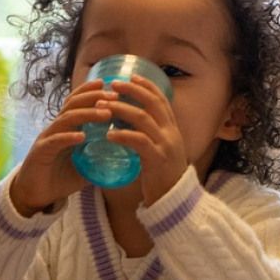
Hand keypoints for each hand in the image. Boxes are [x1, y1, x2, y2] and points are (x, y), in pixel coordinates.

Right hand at [10, 79, 114, 216]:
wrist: (34, 194)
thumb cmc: (60, 178)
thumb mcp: (85, 167)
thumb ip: (101, 158)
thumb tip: (126, 157)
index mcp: (66, 128)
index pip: (78, 102)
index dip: (92, 92)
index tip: (113, 88)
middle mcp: (56, 128)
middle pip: (73, 104)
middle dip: (94, 97)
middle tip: (114, 96)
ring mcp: (47, 138)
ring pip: (66, 119)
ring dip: (87, 114)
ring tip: (105, 114)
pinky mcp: (40, 152)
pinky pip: (55, 140)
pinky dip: (68, 137)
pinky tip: (82, 137)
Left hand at [103, 75, 187, 205]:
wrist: (176, 203)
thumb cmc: (163, 178)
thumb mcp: (161, 151)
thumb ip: (150, 136)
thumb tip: (130, 123)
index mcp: (173, 130)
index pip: (162, 100)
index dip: (147, 86)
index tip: (131, 76)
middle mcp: (172, 134)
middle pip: (153, 103)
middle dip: (132, 90)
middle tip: (113, 84)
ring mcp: (166, 146)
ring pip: (143, 118)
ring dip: (121, 109)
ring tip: (103, 106)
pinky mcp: (158, 160)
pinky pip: (139, 141)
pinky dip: (123, 134)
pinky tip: (109, 134)